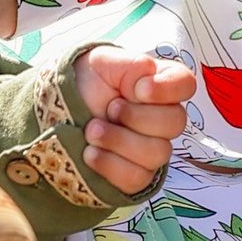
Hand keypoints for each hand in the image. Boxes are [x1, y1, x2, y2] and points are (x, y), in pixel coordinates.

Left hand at [70, 44, 193, 192]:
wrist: (56, 117)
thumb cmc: (84, 86)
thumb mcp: (101, 63)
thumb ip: (130, 63)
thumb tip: (149, 72)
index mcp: (157, 85)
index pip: (185, 84)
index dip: (167, 89)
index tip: (138, 89)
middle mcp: (161, 118)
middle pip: (175, 123)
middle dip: (136, 117)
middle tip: (110, 109)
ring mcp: (150, 149)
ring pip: (157, 153)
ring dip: (118, 141)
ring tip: (91, 130)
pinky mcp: (135, 176)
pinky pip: (136, 178)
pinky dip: (109, 164)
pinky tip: (90, 153)